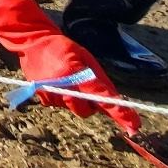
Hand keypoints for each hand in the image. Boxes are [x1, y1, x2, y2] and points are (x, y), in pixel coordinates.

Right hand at [19, 33, 139, 134]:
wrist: (33, 42)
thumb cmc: (64, 47)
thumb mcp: (86, 58)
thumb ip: (100, 80)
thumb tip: (115, 100)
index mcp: (76, 74)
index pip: (102, 98)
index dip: (119, 113)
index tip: (134, 125)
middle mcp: (63, 87)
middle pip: (87, 110)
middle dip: (91, 103)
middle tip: (87, 86)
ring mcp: (51, 94)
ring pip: (75, 108)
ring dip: (78, 100)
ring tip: (69, 79)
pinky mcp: (43, 98)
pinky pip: (62, 106)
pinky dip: (65, 98)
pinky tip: (59, 83)